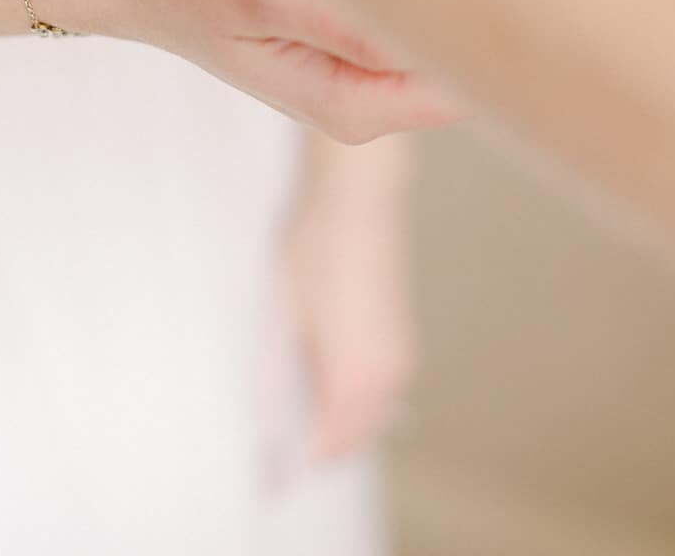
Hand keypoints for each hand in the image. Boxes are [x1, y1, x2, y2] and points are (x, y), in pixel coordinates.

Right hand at [94, 0, 453, 142]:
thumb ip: (353, 22)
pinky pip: (417, 3)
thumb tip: (445, 32)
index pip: (473, 78)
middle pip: (471, 55)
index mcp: (357, 105)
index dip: (495, 15)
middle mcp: (371, 99)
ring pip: (447, 23)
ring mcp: (367, 70)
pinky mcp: (359, 36)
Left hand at [280, 165, 414, 459]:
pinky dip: (357, 401)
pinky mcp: (403, 337)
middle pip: (355, 435)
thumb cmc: (315, 249)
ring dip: (342, 425)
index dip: (300, 461)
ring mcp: (401, 356)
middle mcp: (388, 375)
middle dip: (322, 448)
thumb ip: (281, 371)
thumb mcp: (283, 313)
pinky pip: (382, 390)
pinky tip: (324, 387)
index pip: (330, 442)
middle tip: (279, 453)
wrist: (360, 202)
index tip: (272, 472)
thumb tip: (272, 415)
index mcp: (356, 374)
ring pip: (373, 415)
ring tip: (296, 420)